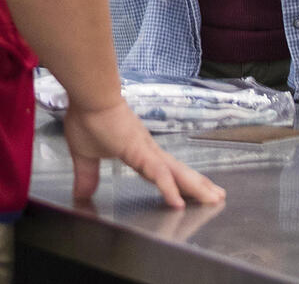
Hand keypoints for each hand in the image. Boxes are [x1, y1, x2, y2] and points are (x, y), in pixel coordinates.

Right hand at [62, 98, 224, 208]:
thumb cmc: (87, 117)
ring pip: (177, 173)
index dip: (175, 183)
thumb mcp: (84, 154)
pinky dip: (169, 188)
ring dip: (196, 187)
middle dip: (197, 185)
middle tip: (217, 196)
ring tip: (214, 198)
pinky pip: (158, 174)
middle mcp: (148, 150)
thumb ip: (86, 175)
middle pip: (178, 172)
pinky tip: (178, 202)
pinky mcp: (141, 151)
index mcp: (137, 151)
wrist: (89, 95)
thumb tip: (80, 194)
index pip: (161, 172)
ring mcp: (147, 150)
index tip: (187, 193)